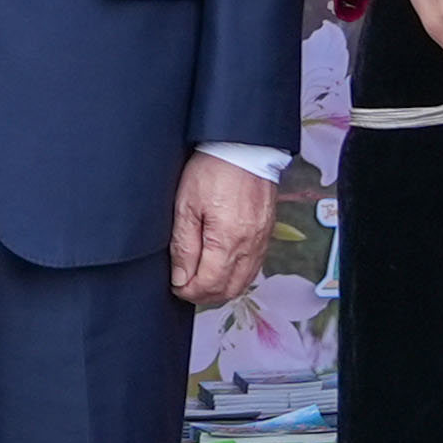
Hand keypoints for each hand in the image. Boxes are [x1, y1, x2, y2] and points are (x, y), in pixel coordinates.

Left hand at [169, 150, 274, 310]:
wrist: (243, 147)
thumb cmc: (213, 169)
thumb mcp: (186, 205)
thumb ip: (184, 246)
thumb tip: (181, 278)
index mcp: (228, 240)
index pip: (209, 284)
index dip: (188, 291)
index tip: (175, 285)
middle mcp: (250, 246)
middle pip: (229, 289)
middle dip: (204, 295)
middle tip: (185, 286)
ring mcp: (261, 241)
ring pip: (243, 282)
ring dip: (221, 288)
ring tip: (201, 280)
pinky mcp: (266, 234)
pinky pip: (254, 267)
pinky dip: (237, 276)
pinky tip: (222, 268)